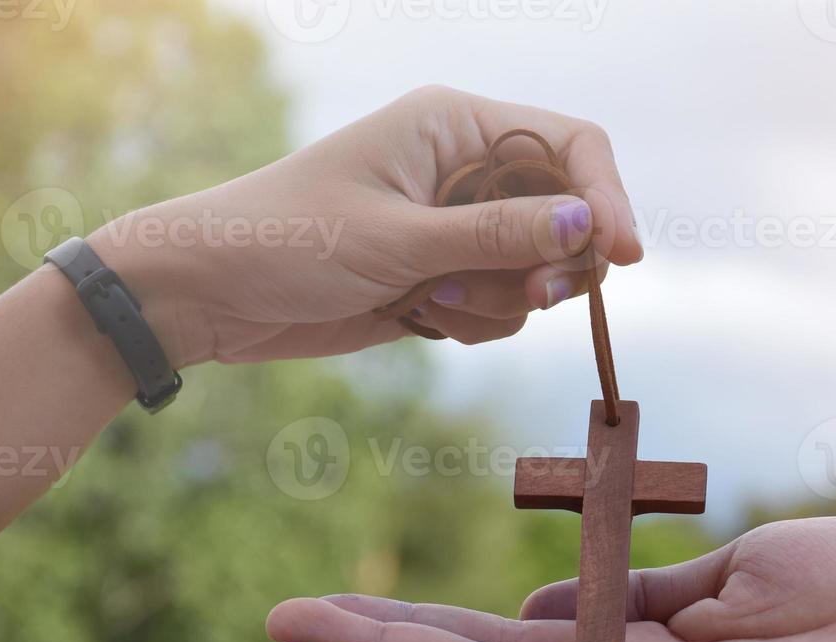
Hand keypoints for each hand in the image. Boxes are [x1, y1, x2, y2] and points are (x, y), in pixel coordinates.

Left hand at [88, 85, 641, 366]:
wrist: (211, 296)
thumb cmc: (287, 242)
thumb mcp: (398, 239)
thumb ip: (498, 235)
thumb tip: (589, 226)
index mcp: (454, 126)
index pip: (571, 145)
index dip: (607, 196)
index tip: (625, 255)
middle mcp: (465, 169)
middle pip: (568, 212)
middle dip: (554, 262)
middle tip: (532, 297)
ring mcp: (457, 226)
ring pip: (538, 270)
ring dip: (501, 300)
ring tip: (430, 302)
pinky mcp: (445, 275)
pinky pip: (504, 306)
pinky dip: (476, 321)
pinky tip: (420, 318)